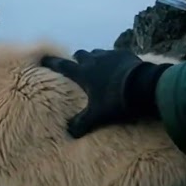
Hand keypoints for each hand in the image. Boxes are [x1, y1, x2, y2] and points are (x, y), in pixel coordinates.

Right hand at [40, 49, 169, 137]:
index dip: (52, 62)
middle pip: (80, 54)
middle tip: (78, 66)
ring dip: (95, 58)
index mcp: (83, 73)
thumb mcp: (97, 115)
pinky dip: (113, 59)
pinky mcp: (125, 54)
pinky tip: (118, 67)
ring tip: (98, 67)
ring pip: (97, 52)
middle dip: (77, 59)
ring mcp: (110, 55)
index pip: (63, 66)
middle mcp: (94, 60)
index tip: (44, 59)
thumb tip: (70, 133)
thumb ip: (82, 123)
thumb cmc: (115, 101)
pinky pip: (115, 54)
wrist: (142, 86)